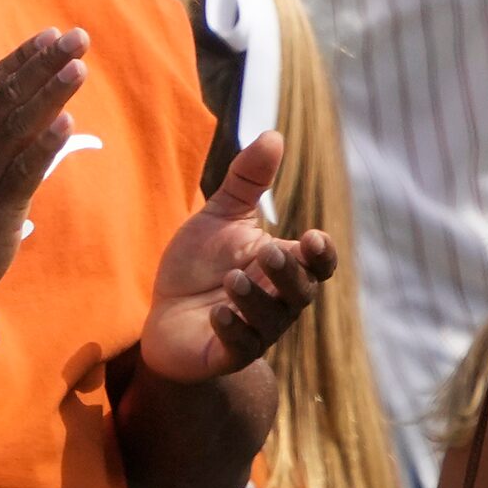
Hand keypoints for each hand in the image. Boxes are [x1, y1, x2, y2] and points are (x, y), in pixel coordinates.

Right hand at [0, 27, 87, 309]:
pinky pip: (22, 170)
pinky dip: (44, 144)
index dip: (23, 58)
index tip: (51, 34)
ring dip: (49, 93)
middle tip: (77, 35)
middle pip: (8, 95)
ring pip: (18, 124)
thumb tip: (19, 126)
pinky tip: (65, 123)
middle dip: (44, 63)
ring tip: (78, 67)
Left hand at [142, 131, 337, 380]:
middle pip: (300, 291)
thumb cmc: (199, 266)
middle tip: (269, 252)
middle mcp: (277, 302)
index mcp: (280, 268)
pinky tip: (217, 313)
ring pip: (270, 320)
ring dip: (254, 299)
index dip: (321, 254)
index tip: (312, 237)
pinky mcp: (226, 353)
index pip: (317, 264)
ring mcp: (255, 330)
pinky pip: (239, 347)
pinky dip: (231, 330)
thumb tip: (274, 134)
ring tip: (232, 279)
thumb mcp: (221, 218)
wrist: (166, 319)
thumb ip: (247, 181)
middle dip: (288, 272)